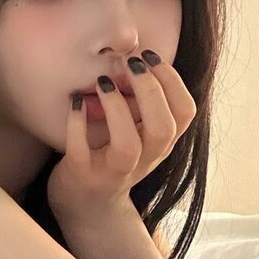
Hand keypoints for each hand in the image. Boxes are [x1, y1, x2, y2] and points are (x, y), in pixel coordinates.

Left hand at [46, 53, 196, 232]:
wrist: (86, 204)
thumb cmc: (111, 155)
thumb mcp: (138, 131)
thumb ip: (143, 103)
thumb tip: (138, 54)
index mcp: (161, 144)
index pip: (184, 113)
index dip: (173, 81)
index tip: (150, 55)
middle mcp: (144, 160)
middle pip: (163, 128)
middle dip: (149, 90)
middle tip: (130, 61)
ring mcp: (113, 171)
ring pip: (128, 146)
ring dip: (117, 109)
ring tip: (102, 82)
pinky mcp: (82, 176)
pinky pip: (81, 153)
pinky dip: (77, 125)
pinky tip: (74, 103)